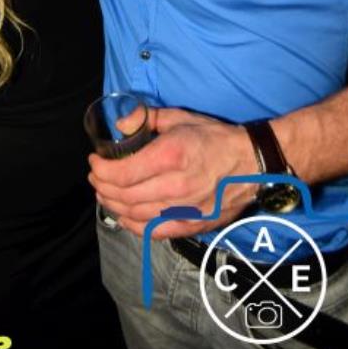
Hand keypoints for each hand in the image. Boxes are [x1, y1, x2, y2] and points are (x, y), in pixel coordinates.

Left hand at [88, 108, 257, 239]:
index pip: (123, 172)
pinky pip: (154, 232)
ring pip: (136, 215)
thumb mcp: (179, 117)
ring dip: (113, 205)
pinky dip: (133, 226)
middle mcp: (176, 186)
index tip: (95, 160)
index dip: (101, 169)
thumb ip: (145, 118)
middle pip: (125, 195)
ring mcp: (185, 210)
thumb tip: (119, 126)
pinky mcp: (193, 225)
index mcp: (171, 155)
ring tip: (105, 193)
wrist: (252, 162)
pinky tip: (123, 215)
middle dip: (102, 186)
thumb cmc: (214, 137)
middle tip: (96, 176)